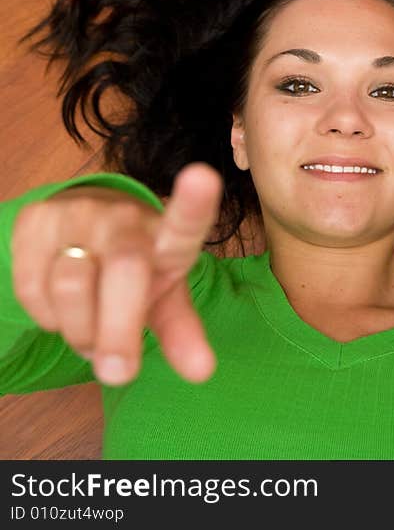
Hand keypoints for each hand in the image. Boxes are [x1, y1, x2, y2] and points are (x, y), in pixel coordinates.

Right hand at [11, 163, 221, 384]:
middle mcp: (126, 217)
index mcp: (167, 236)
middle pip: (125, 270)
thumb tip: (201, 372)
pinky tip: (63, 308)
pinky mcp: (35, 220)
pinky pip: (33, 288)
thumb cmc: (138, 269)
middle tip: (119, 373)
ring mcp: (79, 214)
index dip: (193, 203)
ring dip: (80, 330)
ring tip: (91, 333)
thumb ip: (182, 333)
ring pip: (71, 286)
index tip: (203, 178)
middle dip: (119, 333)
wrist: (84, 231)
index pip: (184, 221)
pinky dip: (48, 316)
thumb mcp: (165, 298)